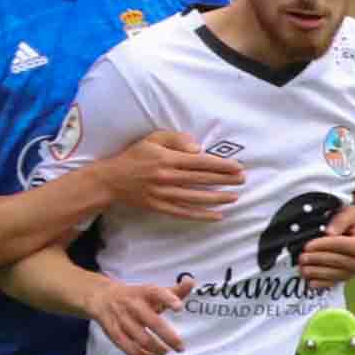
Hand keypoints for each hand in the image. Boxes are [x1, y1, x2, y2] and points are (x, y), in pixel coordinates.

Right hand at [86, 277, 185, 354]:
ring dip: (156, 348)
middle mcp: (133, 304)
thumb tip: (190, 282)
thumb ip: (175, 290)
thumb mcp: (154, 291)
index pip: (157, 293)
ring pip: (141, 338)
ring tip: (165, 351)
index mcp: (144, 292)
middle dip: (169, 337)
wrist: (103, 297)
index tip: (179, 308)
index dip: (168, 299)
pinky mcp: (114, 332)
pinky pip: (128, 348)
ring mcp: (122, 319)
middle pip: (152, 322)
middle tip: (180, 347)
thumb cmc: (136, 296)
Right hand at [94, 127, 242, 221]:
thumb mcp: (152, 139)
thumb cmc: (135, 156)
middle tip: (242, 180)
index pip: (200, 162)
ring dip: (217, 198)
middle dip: (224, 180)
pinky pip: (185, 213)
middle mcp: (167, 177)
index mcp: (167, 159)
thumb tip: (198, 148)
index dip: (220, 165)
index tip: (237, 167)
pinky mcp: (160, 207)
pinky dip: (202, 215)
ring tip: (234, 197)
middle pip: (202, 180)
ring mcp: (164, 194)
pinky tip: (217, 216)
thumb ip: (176, 139)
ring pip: (196, 198)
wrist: (112, 180)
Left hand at [298, 196, 354, 286]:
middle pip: (336, 261)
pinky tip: (311, 282)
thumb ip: (341, 220)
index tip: (308, 246)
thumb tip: (329, 232)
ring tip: (302, 269)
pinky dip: (322, 284)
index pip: (340, 245)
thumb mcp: (352, 213)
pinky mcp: (349, 276)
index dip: (322, 246)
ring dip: (317, 272)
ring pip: (334, 274)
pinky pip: (335, 282)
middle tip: (302, 257)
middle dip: (316, 259)